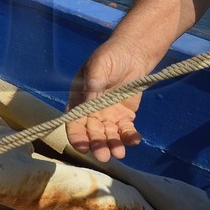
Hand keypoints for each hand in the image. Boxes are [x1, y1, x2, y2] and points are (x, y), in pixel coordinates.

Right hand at [65, 42, 150, 161]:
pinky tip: (134, 140)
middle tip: (104, 156)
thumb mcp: (98, 67)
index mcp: (79, 100)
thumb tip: (89, 104)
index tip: (82, 147)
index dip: (77, 136)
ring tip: (119, 154)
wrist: (133, 53)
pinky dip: (129, 137)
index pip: (74, 122)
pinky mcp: (124, 116)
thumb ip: (93, 85)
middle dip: (97, 145)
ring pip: (108, 135)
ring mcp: (108, 116)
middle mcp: (92, 112)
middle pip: (92, 133)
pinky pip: (125, 130)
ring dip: (112, 145)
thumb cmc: (110, 56)